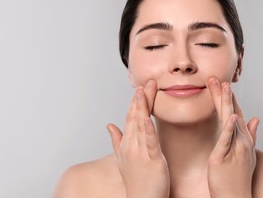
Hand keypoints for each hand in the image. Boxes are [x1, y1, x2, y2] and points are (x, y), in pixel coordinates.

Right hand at [106, 80, 169, 197]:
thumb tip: (109, 125)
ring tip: (145, 91)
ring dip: (143, 107)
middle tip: (147, 81)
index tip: (140, 88)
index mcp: (127, 144)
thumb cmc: (136, 181)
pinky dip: (148, 129)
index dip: (135, 102)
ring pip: (141, 125)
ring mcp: (140, 153)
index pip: (130, 118)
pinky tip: (148, 117)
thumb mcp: (123, 158)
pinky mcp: (153, 160)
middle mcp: (131, 146)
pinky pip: (150, 142)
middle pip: (136, 117)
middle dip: (141, 98)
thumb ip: (117, 140)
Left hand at [207, 77, 259, 197]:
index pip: (235, 113)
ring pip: (230, 121)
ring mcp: (235, 148)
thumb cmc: (239, 177)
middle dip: (224, 94)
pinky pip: (227, 140)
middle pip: (232, 112)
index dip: (229, 98)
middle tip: (216, 77)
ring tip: (223, 86)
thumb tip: (256, 118)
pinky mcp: (224, 157)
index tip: (223, 83)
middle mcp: (241, 141)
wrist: (237, 197)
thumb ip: (251, 134)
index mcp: (242, 138)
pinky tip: (231, 115)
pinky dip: (230, 127)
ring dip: (227, 102)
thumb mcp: (247, 154)